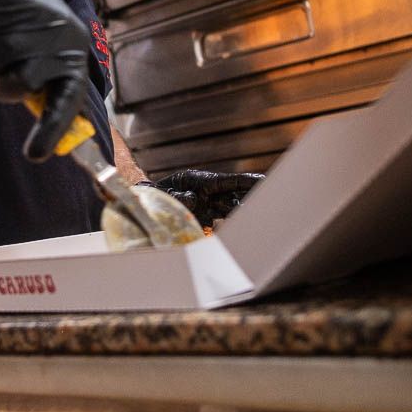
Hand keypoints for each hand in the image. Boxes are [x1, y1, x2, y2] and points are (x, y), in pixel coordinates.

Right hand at [0, 0, 89, 161]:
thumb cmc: (23, 24)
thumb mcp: (43, 53)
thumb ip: (44, 88)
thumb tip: (51, 145)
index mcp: (73, 55)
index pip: (67, 100)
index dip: (51, 129)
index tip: (35, 155)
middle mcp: (59, 36)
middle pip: (19, 83)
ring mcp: (32, 17)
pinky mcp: (4, 1)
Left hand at [144, 169, 264, 226]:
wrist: (143, 204)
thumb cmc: (154, 194)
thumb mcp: (166, 192)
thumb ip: (180, 195)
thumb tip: (194, 199)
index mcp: (200, 181)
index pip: (227, 181)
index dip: (245, 182)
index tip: (262, 180)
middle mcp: (207, 193)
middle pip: (234, 196)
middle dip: (250, 199)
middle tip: (268, 201)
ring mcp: (207, 206)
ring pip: (230, 209)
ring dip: (242, 214)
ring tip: (259, 217)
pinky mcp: (204, 219)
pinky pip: (220, 223)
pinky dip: (229, 227)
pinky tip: (241, 231)